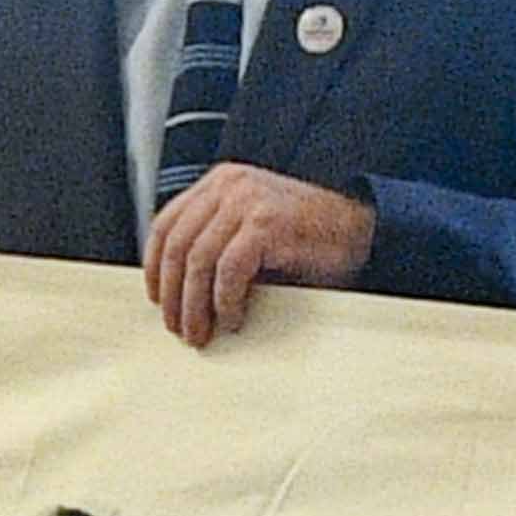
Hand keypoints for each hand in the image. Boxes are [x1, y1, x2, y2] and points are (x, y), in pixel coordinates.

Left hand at [140, 162, 373, 345]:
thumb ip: (219, 243)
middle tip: (178, 327)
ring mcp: (248, 202)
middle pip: (176, 244)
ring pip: (197, 260)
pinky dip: (225, 301)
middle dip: (172, 294)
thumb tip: (181, 290)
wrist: (360, 229)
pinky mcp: (266, 224)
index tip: (157, 298)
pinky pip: (229, 270)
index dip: (154, 265)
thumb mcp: (253, 230)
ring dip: (194, 305)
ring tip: (200, 332)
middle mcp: (230, 186)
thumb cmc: (310, 236)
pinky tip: (232, 319)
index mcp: (221, 183)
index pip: (167, 223)